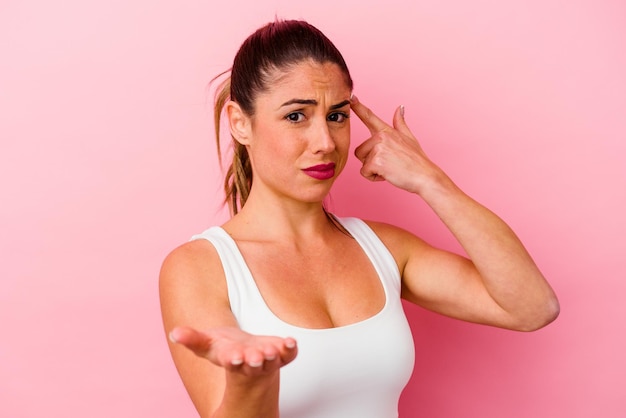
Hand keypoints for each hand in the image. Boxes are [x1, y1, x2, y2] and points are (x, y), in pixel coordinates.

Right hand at [169, 326, 297, 376]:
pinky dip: (291, 349)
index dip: (234, 358)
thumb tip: (175, 333)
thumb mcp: (205, 344)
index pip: (233, 360)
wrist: (244, 355)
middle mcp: (251, 362)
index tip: (235, 356)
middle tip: (257, 357)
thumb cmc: (223, 348)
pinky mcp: (282, 354)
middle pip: (254, 363)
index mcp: (232, 359)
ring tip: (273, 350)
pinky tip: (291, 341)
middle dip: (255, 360)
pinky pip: (289, 354)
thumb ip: (191, 339)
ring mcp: (268, 359)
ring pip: (273, 361)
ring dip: (274, 356)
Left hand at [350, 95, 448, 195]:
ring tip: (389, 168)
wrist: (424, 176)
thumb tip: (400, 107)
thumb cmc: (417, 160)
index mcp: (387, 131)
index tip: (350, 97)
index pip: (369, 116)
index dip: (358, 106)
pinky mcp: (376, 161)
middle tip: (389, 163)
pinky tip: (387, 175)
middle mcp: (381, 136)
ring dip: (372, 169)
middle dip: (370, 161)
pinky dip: (373, 177)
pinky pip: (364, 172)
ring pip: (362, 162)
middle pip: (360, 151)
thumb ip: (400, 123)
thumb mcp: (410, 138)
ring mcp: (378, 148)